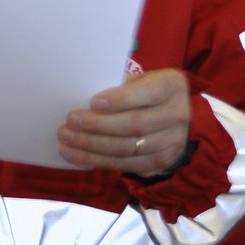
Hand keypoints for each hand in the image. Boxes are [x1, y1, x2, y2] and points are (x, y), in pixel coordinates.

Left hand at [59, 68, 192, 175]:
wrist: (170, 117)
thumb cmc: (143, 91)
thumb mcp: (138, 79)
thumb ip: (118, 85)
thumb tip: (82, 94)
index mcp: (172, 85)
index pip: (148, 93)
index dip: (120, 100)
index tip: (93, 103)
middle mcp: (178, 114)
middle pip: (135, 125)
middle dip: (99, 125)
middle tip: (71, 121)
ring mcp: (173, 141)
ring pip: (128, 148)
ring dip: (92, 146)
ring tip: (66, 139)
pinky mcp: (161, 162)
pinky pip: (126, 165)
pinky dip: (97, 160)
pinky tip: (75, 154)